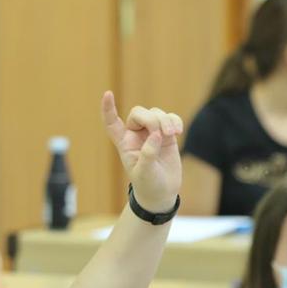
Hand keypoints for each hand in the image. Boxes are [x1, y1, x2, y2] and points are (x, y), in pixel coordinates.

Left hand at [100, 91, 181, 212]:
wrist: (163, 193)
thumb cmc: (148, 185)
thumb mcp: (144, 173)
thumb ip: (148, 154)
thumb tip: (156, 134)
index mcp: (124, 143)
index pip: (112, 123)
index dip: (108, 109)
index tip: (108, 94)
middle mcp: (136, 135)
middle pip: (138, 113)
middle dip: (151, 119)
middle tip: (161, 133)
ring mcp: (152, 134)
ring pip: (156, 113)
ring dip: (165, 121)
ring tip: (172, 134)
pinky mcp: (167, 135)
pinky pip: (170, 118)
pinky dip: (175, 121)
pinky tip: (178, 131)